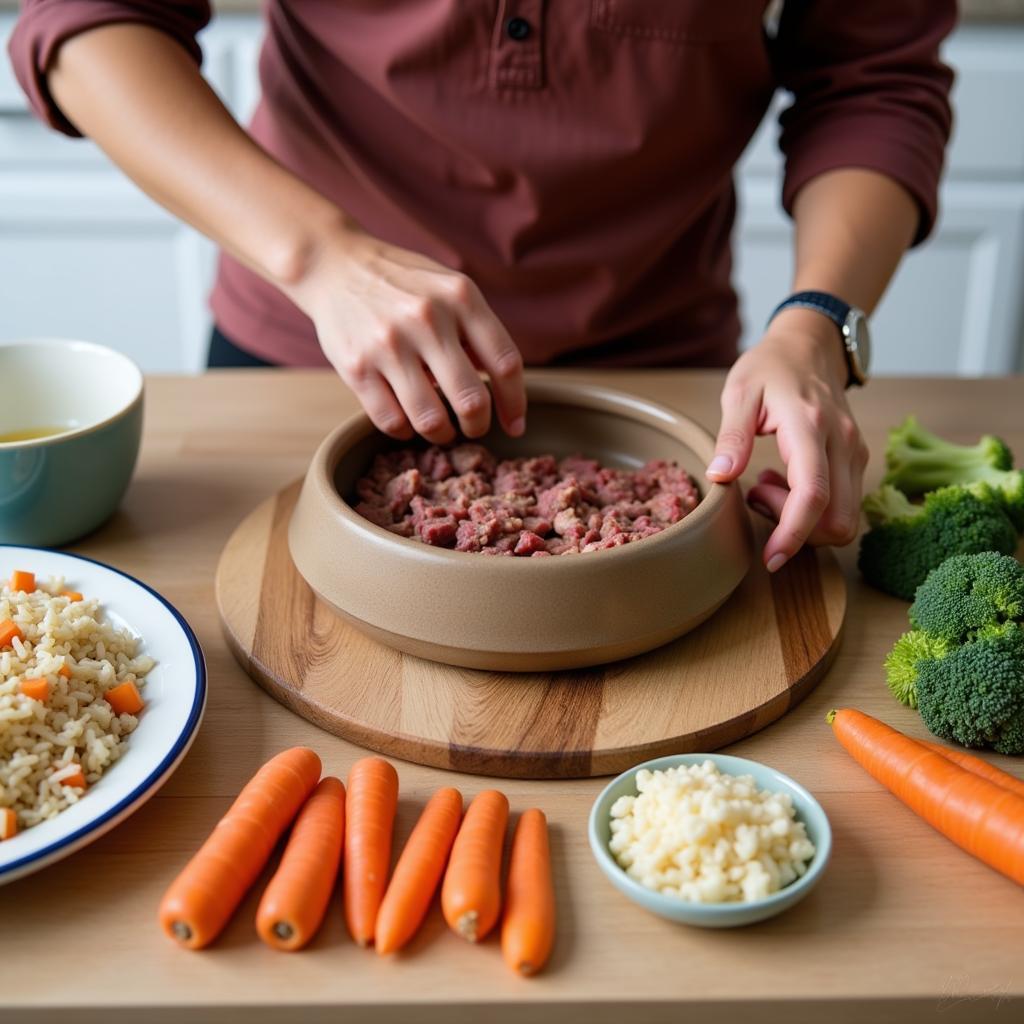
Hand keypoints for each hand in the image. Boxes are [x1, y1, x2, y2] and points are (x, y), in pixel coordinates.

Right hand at [286, 223, 525, 443]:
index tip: (515, 425)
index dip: (514, 403)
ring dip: (442, 434)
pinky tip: (408, 419)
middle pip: (471, 400)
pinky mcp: (356, 367)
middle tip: (474, 427)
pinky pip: (391, 422)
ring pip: (431, 420)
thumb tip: (505, 388)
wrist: (334, 265)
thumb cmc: (403, 284)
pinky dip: (405, 430)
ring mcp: (388, 345)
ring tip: (441, 428)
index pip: (505, 364)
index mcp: (460, 298)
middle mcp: (427, 319)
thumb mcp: (449, 290)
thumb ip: (478, 332)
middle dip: (478, 426)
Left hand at [706, 307, 869, 570]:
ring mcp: (854, 453)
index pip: (814, 495)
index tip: (770, 557)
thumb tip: (720, 478)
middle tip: (757, 496)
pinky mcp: (855, 461)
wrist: (810, 345)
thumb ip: (731, 437)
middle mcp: (843, 443)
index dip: (793, 534)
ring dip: (803, 520)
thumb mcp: (739, 393)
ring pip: (844, 518)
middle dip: (797, 529)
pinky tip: (783, 482)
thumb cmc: (770, 366)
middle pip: (838, 520)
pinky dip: (812, 509)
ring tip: (767, 486)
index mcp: (811, 426)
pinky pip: (842, 505)